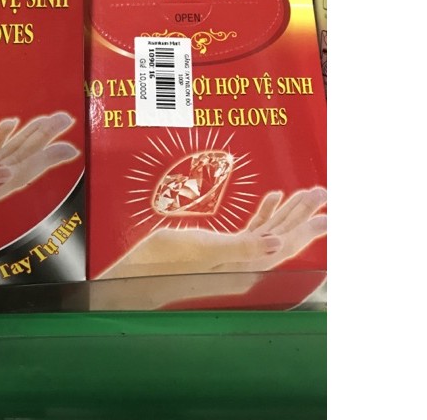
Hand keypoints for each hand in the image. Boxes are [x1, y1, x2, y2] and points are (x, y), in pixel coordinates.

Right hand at [0, 112, 78, 294]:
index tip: (69, 139)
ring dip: (22, 141)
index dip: (44, 154)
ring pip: (0, 162)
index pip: (18, 173)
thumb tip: (9, 175)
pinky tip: (4, 127)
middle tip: (64, 118)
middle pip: (16, 166)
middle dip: (40, 142)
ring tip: (43, 121)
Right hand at [100, 186, 325, 279]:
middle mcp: (245, 263)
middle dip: (302, 214)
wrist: (139, 272)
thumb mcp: (204, 250)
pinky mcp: (221, 248)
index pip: (283, 244)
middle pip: (282, 236)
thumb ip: (243, 248)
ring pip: (270, 231)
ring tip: (306, 194)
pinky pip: (252, 230)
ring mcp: (233, 256)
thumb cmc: (165, 262)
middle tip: (322, 193)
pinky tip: (272, 199)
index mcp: (245, 265)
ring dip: (287, 212)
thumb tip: (279, 245)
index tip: (326, 212)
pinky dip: (264, 213)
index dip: (306, 227)